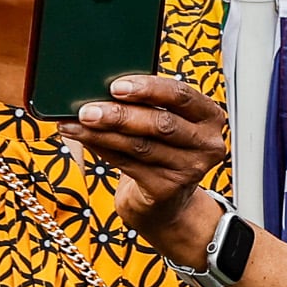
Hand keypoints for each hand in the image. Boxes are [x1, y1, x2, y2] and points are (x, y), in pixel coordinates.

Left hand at [67, 75, 231, 264]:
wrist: (167, 201)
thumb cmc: (163, 149)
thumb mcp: (167, 122)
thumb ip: (149, 104)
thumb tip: (102, 88)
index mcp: (210, 116)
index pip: (181, 95)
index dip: (148, 88)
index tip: (116, 86)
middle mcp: (206, 143)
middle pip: (160, 123)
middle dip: (120, 115)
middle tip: (88, 110)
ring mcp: (189, 169)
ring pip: (140, 146)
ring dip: (103, 133)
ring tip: (76, 124)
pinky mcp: (167, 189)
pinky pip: (128, 164)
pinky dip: (102, 149)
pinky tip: (85, 140)